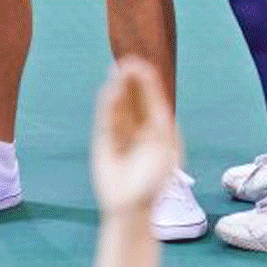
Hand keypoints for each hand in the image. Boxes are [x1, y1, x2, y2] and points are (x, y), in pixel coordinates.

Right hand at [90, 57, 179, 214]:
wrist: (132, 205)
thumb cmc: (152, 177)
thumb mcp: (162, 143)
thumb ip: (158, 116)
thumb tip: (156, 93)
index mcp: (156, 129)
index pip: (151, 100)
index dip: (146, 83)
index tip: (142, 64)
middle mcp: (138, 128)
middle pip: (133, 99)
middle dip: (130, 81)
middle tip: (127, 61)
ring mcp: (121, 134)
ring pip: (119, 106)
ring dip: (118, 88)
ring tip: (117, 70)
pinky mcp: (104, 141)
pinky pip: (106, 118)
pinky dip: (108, 104)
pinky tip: (109, 90)